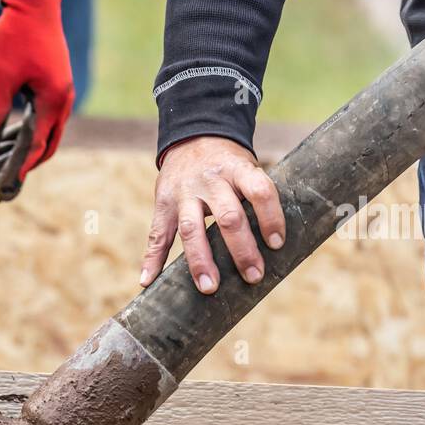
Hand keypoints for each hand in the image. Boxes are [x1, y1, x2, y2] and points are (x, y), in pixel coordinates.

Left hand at [0, 0, 73, 200]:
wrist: (34, 2)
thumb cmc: (16, 36)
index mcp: (52, 101)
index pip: (32, 146)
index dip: (15, 168)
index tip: (1, 189)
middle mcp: (61, 101)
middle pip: (43, 147)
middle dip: (20, 168)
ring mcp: (59, 94)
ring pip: (42, 135)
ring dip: (19, 152)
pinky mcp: (51, 86)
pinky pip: (40, 119)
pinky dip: (23, 133)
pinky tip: (6, 140)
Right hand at [139, 136, 285, 292]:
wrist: (193, 137)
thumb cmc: (229, 166)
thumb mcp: (246, 169)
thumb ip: (255, 198)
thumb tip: (275, 245)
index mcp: (237, 169)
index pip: (259, 191)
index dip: (270, 218)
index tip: (276, 244)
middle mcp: (210, 180)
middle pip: (228, 216)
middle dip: (242, 250)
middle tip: (253, 276)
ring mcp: (184, 193)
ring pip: (192, 229)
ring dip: (200, 260)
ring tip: (208, 287)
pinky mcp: (163, 203)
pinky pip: (157, 234)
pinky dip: (151, 259)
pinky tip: (147, 281)